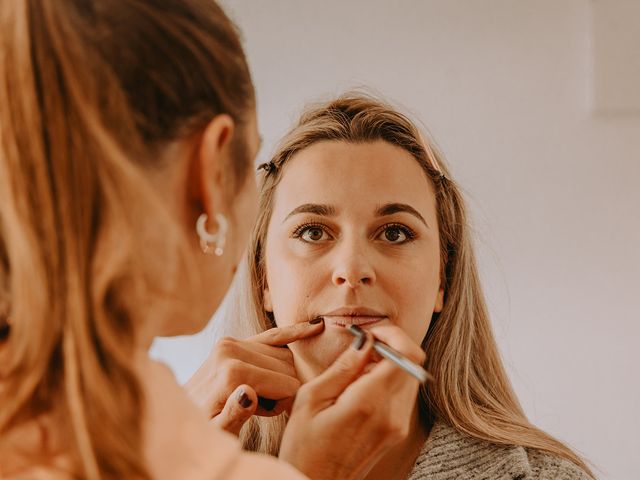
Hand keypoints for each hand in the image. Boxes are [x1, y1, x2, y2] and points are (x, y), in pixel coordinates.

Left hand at [185, 319, 323, 435]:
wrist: (178, 418)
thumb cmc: (203, 430)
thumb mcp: (217, 433)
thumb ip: (233, 415)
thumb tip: (249, 393)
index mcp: (231, 372)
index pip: (287, 385)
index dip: (285, 404)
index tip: (267, 415)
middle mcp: (230, 350)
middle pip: (287, 368)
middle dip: (283, 390)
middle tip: (263, 407)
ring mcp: (231, 342)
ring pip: (284, 354)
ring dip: (281, 376)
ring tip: (261, 396)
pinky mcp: (233, 340)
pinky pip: (271, 335)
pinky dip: (293, 332)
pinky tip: (316, 327)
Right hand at [279, 324, 424, 479]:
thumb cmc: (304, 445)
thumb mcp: (311, 398)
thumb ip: (343, 366)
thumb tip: (365, 341)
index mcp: (370, 402)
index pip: (407, 354)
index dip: (393, 334)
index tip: (370, 332)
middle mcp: (392, 414)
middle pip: (412, 362)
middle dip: (390, 345)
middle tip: (361, 344)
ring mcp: (398, 425)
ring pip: (409, 376)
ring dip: (389, 362)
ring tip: (356, 367)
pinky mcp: (397, 431)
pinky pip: (402, 392)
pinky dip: (387, 379)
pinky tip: (360, 386)